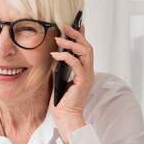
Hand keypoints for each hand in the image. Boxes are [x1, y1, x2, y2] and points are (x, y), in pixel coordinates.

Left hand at [49, 24, 94, 142]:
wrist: (66, 118)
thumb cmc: (61, 103)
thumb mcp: (59, 80)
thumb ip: (60, 68)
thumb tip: (54, 54)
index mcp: (84, 72)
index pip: (85, 50)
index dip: (82, 36)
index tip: (77, 25)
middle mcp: (88, 73)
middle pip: (87, 48)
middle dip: (77, 35)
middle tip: (66, 26)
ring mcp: (87, 77)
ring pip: (84, 52)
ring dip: (71, 43)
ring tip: (59, 38)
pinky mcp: (82, 81)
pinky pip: (76, 63)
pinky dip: (66, 57)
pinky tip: (55, 55)